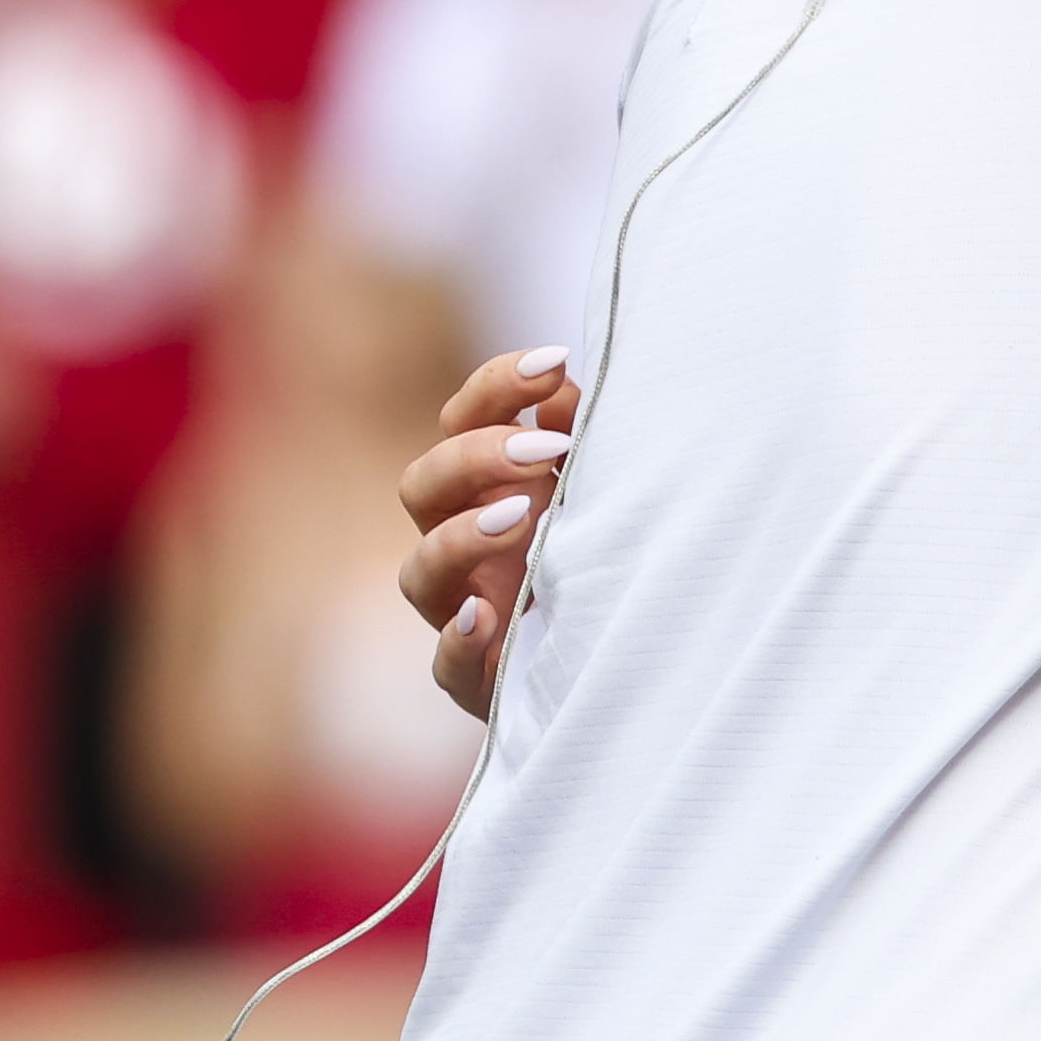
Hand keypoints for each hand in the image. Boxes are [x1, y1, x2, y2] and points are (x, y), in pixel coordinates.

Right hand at [400, 348, 579, 720]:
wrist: (620, 656)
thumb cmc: (607, 555)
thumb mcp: (601, 489)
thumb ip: (581, 438)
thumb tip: (563, 385)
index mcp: (490, 486)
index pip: (461, 421)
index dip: (495, 387)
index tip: (554, 362)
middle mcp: (462, 542)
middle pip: (423, 485)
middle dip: (477, 457)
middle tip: (547, 449)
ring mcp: (463, 609)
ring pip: (419, 572)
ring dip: (460, 538)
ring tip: (519, 518)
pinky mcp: (479, 678)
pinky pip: (448, 665)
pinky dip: (459, 642)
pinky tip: (487, 617)